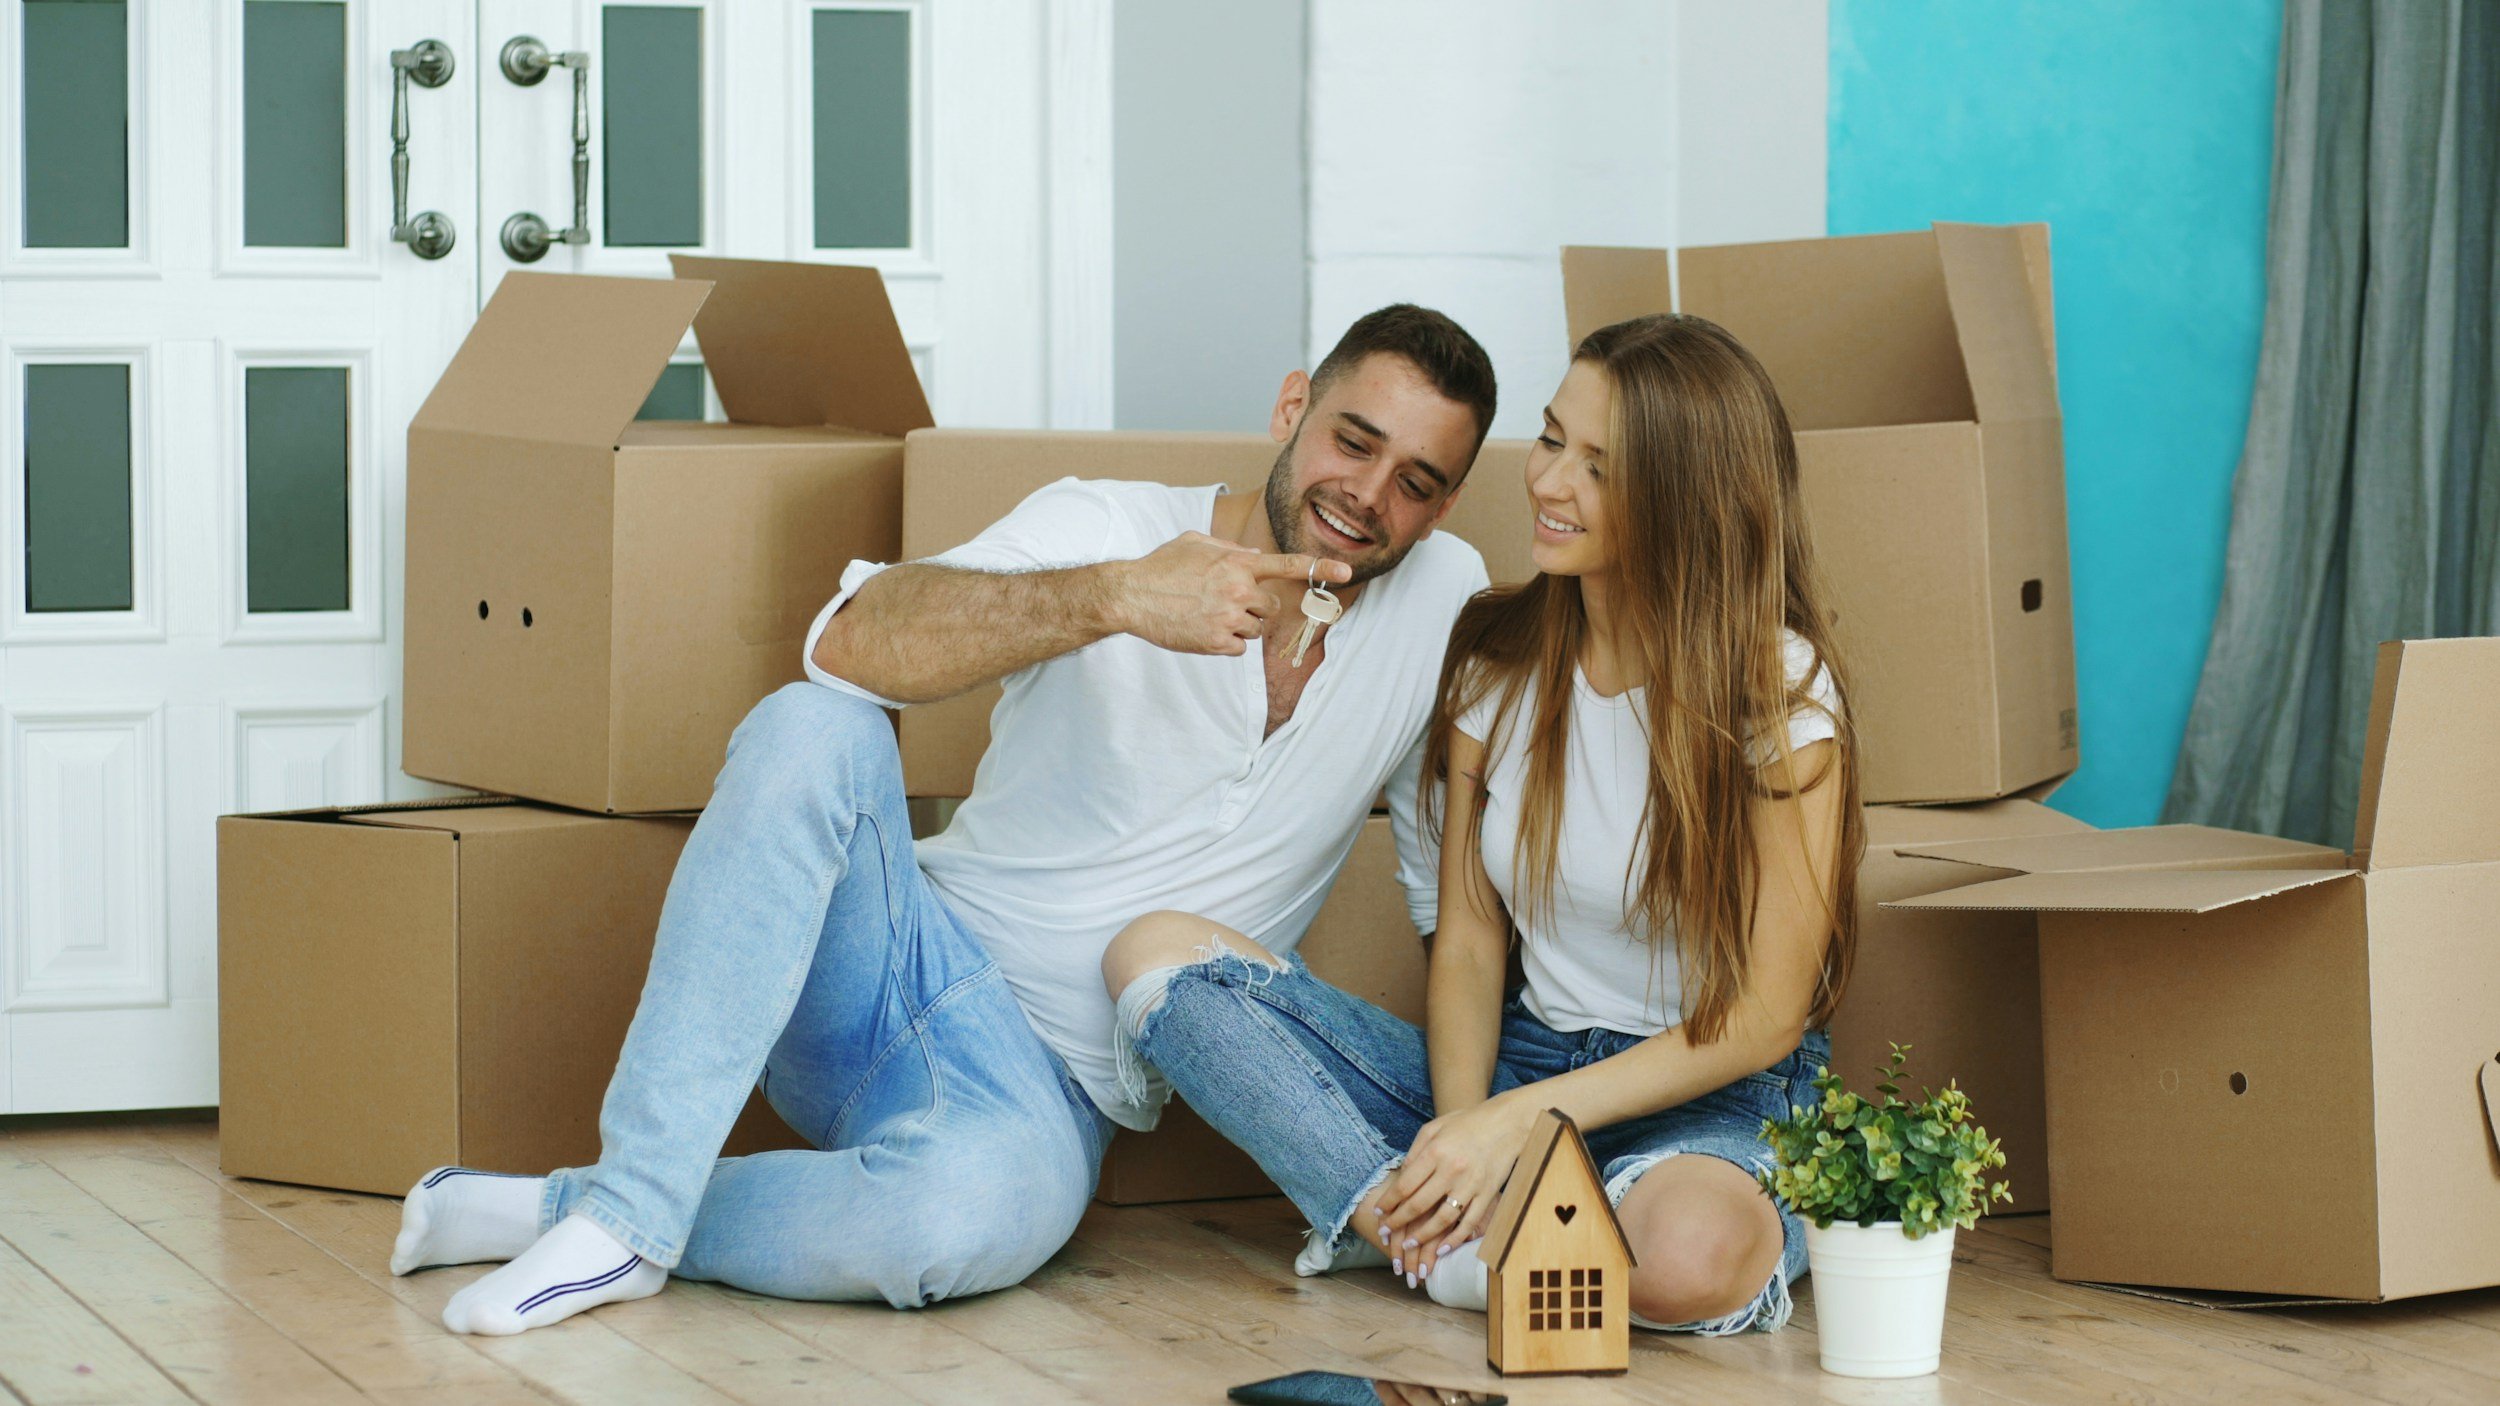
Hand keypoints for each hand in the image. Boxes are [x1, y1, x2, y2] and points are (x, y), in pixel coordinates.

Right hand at [1105, 532, 1350, 656]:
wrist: (1129, 595)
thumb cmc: (1160, 566)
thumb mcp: (1195, 543)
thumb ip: (1229, 550)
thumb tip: (1254, 556)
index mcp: (1236, 564)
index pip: (1286, 566)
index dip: (1319, 568)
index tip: (1347, 572)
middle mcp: (1238, 591)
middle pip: (1270, 608)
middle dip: (1254, 608)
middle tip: (1223, 603)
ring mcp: (1228, 619)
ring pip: (1255, 630)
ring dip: (1238, 626)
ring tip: (1206, 614)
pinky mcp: (1215, 643)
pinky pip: (1237, 648)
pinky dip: (1224, 642)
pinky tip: (1200, 629)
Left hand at [1370, 1094, 1539, 1281]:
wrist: (1508, 1123)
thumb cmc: (1468, 1122)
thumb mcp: (1435, 1127)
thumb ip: (1415, 1151)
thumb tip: (1400, 1176)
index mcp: (1436, 1151)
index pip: (1405, 1185)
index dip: (1388, 1202)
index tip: (1377, 1212)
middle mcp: (1452, 1170)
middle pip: (1419, 1205)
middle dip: (1398, 1222)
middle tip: (1385, 1232)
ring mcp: (1471, 1184)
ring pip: (1442, 1219)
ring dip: (1422, 1236)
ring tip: (1408, 1246)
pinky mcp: (1487, 1194)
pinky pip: (1468, 1223)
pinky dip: (1454, 1239)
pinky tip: (1441, 1250)